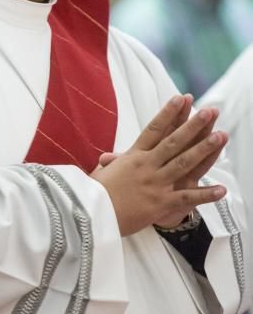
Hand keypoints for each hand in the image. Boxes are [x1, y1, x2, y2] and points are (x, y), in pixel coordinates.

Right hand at [91, 94, 227, 235]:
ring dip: (204, 149)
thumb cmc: (94, 194)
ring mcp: (155, 183)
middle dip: (194, 125)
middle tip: (210, 110)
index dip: (169, 113)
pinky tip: (221, 190)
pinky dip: (205, 194)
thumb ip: (110, 164)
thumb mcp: (101, 174)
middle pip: (174, 141)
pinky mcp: (160, 203)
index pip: (154, 129)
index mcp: (133, 156)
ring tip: (221, 136)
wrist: (92, 215)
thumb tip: (105, 159)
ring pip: (184, 162)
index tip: (181, 98)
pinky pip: (187, 198)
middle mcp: (146, 165)